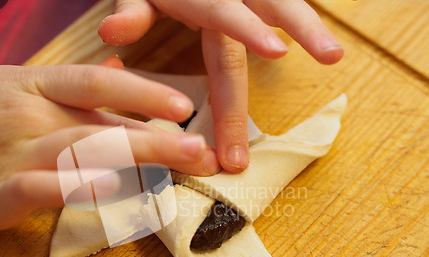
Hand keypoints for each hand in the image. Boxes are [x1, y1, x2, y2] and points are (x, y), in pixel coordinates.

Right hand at [0, 62, 219, 232]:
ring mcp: (12, 152)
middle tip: (202, 151)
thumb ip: (71, 86)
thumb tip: (118, 66)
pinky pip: (38, 188)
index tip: (186, 106)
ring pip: (78, 151)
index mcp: (36, 86)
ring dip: (133, 159)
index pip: (99, 82)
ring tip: (178, 167)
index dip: (144, 91)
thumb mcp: (18, 85)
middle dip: (157, 136)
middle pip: (102, 121)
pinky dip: (74, 187)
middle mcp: (30, 115)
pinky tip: (110, 189)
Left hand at [98, 0, 343, 171]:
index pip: (227, 17)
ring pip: (285, 2)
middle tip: (333, 58)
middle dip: (304, 32)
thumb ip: (132, 10)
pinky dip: (300, 16)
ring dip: (312, 25)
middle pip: (273, 6)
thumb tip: (113, 35)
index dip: (251, 30)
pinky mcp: (254, 0)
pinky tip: (322, 39)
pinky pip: (279, 4)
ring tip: (336, 53)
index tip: (279, 51)